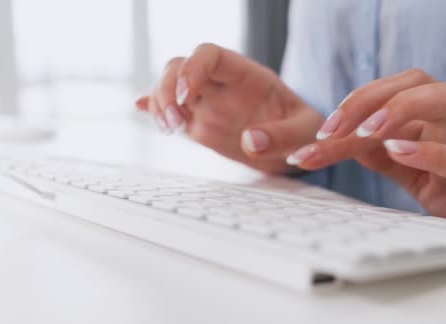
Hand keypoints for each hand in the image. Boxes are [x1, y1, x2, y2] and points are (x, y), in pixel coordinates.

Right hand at [135, 43, 323, 173]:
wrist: (295, 146)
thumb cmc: (305, 131)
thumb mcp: (306, 132)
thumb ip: (283, 135)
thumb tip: (250, 141)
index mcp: (246, 74)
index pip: (209, 55)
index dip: (192, 70)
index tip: (187, 96)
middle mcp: (221, 84)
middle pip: (179, 67)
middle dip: (167, 89)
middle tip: (173, 124)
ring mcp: (207, 103)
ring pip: (169, 87)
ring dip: (158, 103)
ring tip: (169, 130)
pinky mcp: (199, 123)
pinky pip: (171, 111)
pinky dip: (153, 110)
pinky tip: (139, 110)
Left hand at [285, 69, 445, 228]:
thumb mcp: (418, 176)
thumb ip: (386, 158)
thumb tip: (346, 142)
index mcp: (438, 118)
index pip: (388, 98)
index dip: (349, 110)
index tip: (315, 138)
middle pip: (415, 83)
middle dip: (368, 100)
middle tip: (331, 129)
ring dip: (404, 109)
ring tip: (366, 132)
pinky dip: (436, 152)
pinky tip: (402, 151)